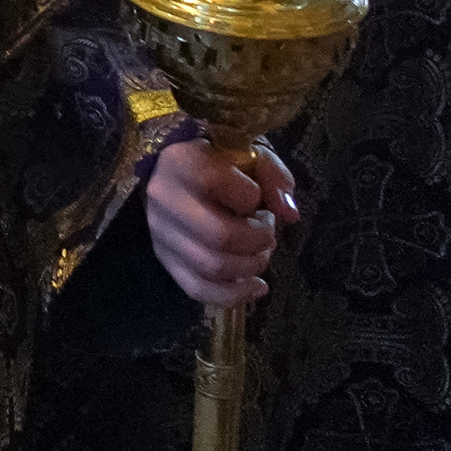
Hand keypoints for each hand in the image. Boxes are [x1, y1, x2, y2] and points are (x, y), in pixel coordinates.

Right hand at [144, 137, 293, 306]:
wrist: (176, 172)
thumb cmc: (218, 162)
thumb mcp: (249, 155)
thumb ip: (274, 177)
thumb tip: (289, 214)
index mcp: (179, 162)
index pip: (216, 183)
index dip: (250, 194)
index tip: (257, 194)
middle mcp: (163, 198)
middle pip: (218, 236)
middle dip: (258, 240)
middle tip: (267, 229)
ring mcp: (161, 232)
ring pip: (212, 267)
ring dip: (251, 265)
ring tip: (261, 251)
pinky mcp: (165, 258)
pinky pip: (197, 289)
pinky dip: (234, 295)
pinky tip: (257, 287)